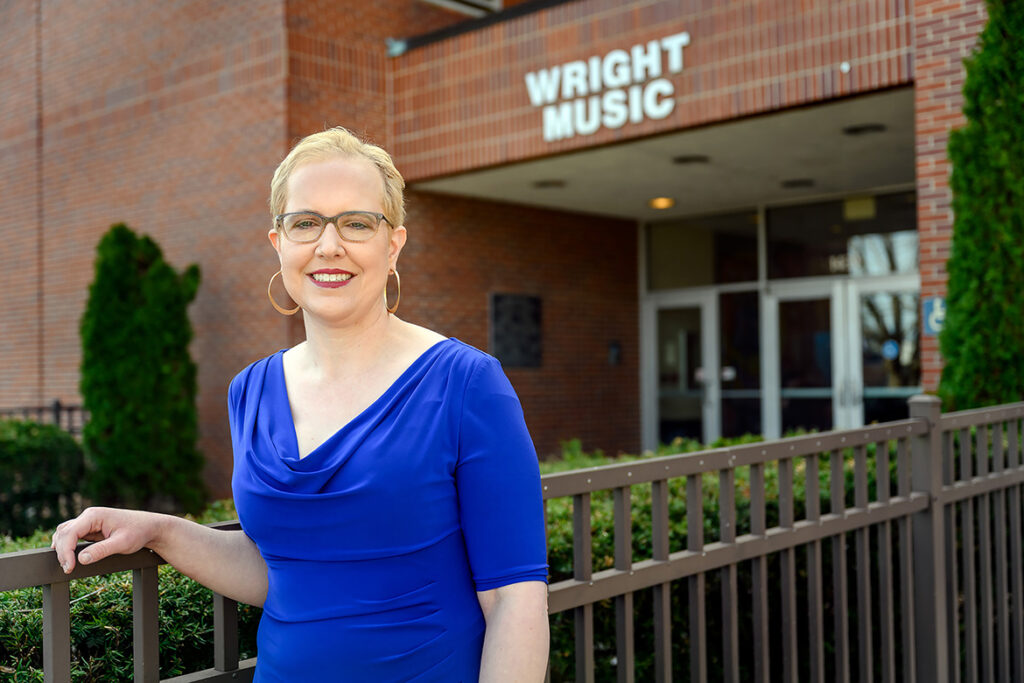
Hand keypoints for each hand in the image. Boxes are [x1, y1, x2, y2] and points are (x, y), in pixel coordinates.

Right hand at [50, 507, 164, 574]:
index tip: (70, 567)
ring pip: (64, 533)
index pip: (70, 532)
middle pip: (63, 533)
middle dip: (62, 552)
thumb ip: (102, 551)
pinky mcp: (90, 528)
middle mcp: (89, 516)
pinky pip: (71, 536)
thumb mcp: (122, 543)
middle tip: (69, 570)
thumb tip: (81, 559)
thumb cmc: (139, 532)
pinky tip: (68, 557)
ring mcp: (88, 521)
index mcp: (94, 515)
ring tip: (68, 566)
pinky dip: (67, 546)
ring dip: (62, 549)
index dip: (66, 551)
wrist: (150, 527)